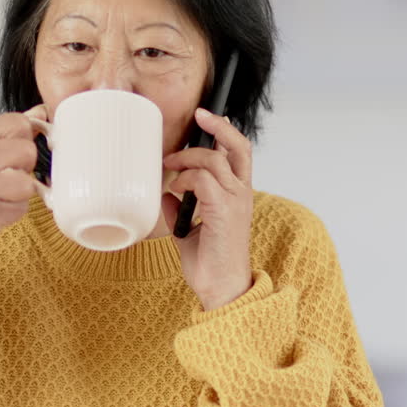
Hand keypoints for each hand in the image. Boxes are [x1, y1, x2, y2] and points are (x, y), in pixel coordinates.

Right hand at [0, 107, 47, 244]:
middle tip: (3, 177)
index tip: (9, 153)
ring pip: (28, 183)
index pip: (22, 124)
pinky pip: (21, 208)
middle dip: (23, 167)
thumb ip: (13, 129)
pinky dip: (13, 212)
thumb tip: (42, 110)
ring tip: (0, 194)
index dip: (23, 140)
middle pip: (29, 152)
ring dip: (20, 193)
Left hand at [161, 108, 253, 311]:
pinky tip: (176, 191)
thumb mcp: (190, 230)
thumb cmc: (210, 262)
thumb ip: (181, 208)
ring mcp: (235, 202)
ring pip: (213, 161)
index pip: (239, 152)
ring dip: (187, 159)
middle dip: (217, 126)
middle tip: (198, 117)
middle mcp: (241, 194)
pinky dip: (186, 180)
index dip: (225, 131)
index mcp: (238, 194)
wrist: (221, 289)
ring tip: (170, 167)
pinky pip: (203, 182)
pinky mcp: (223, 212)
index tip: (206, 118)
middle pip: (238, 146)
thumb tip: (165, 194)